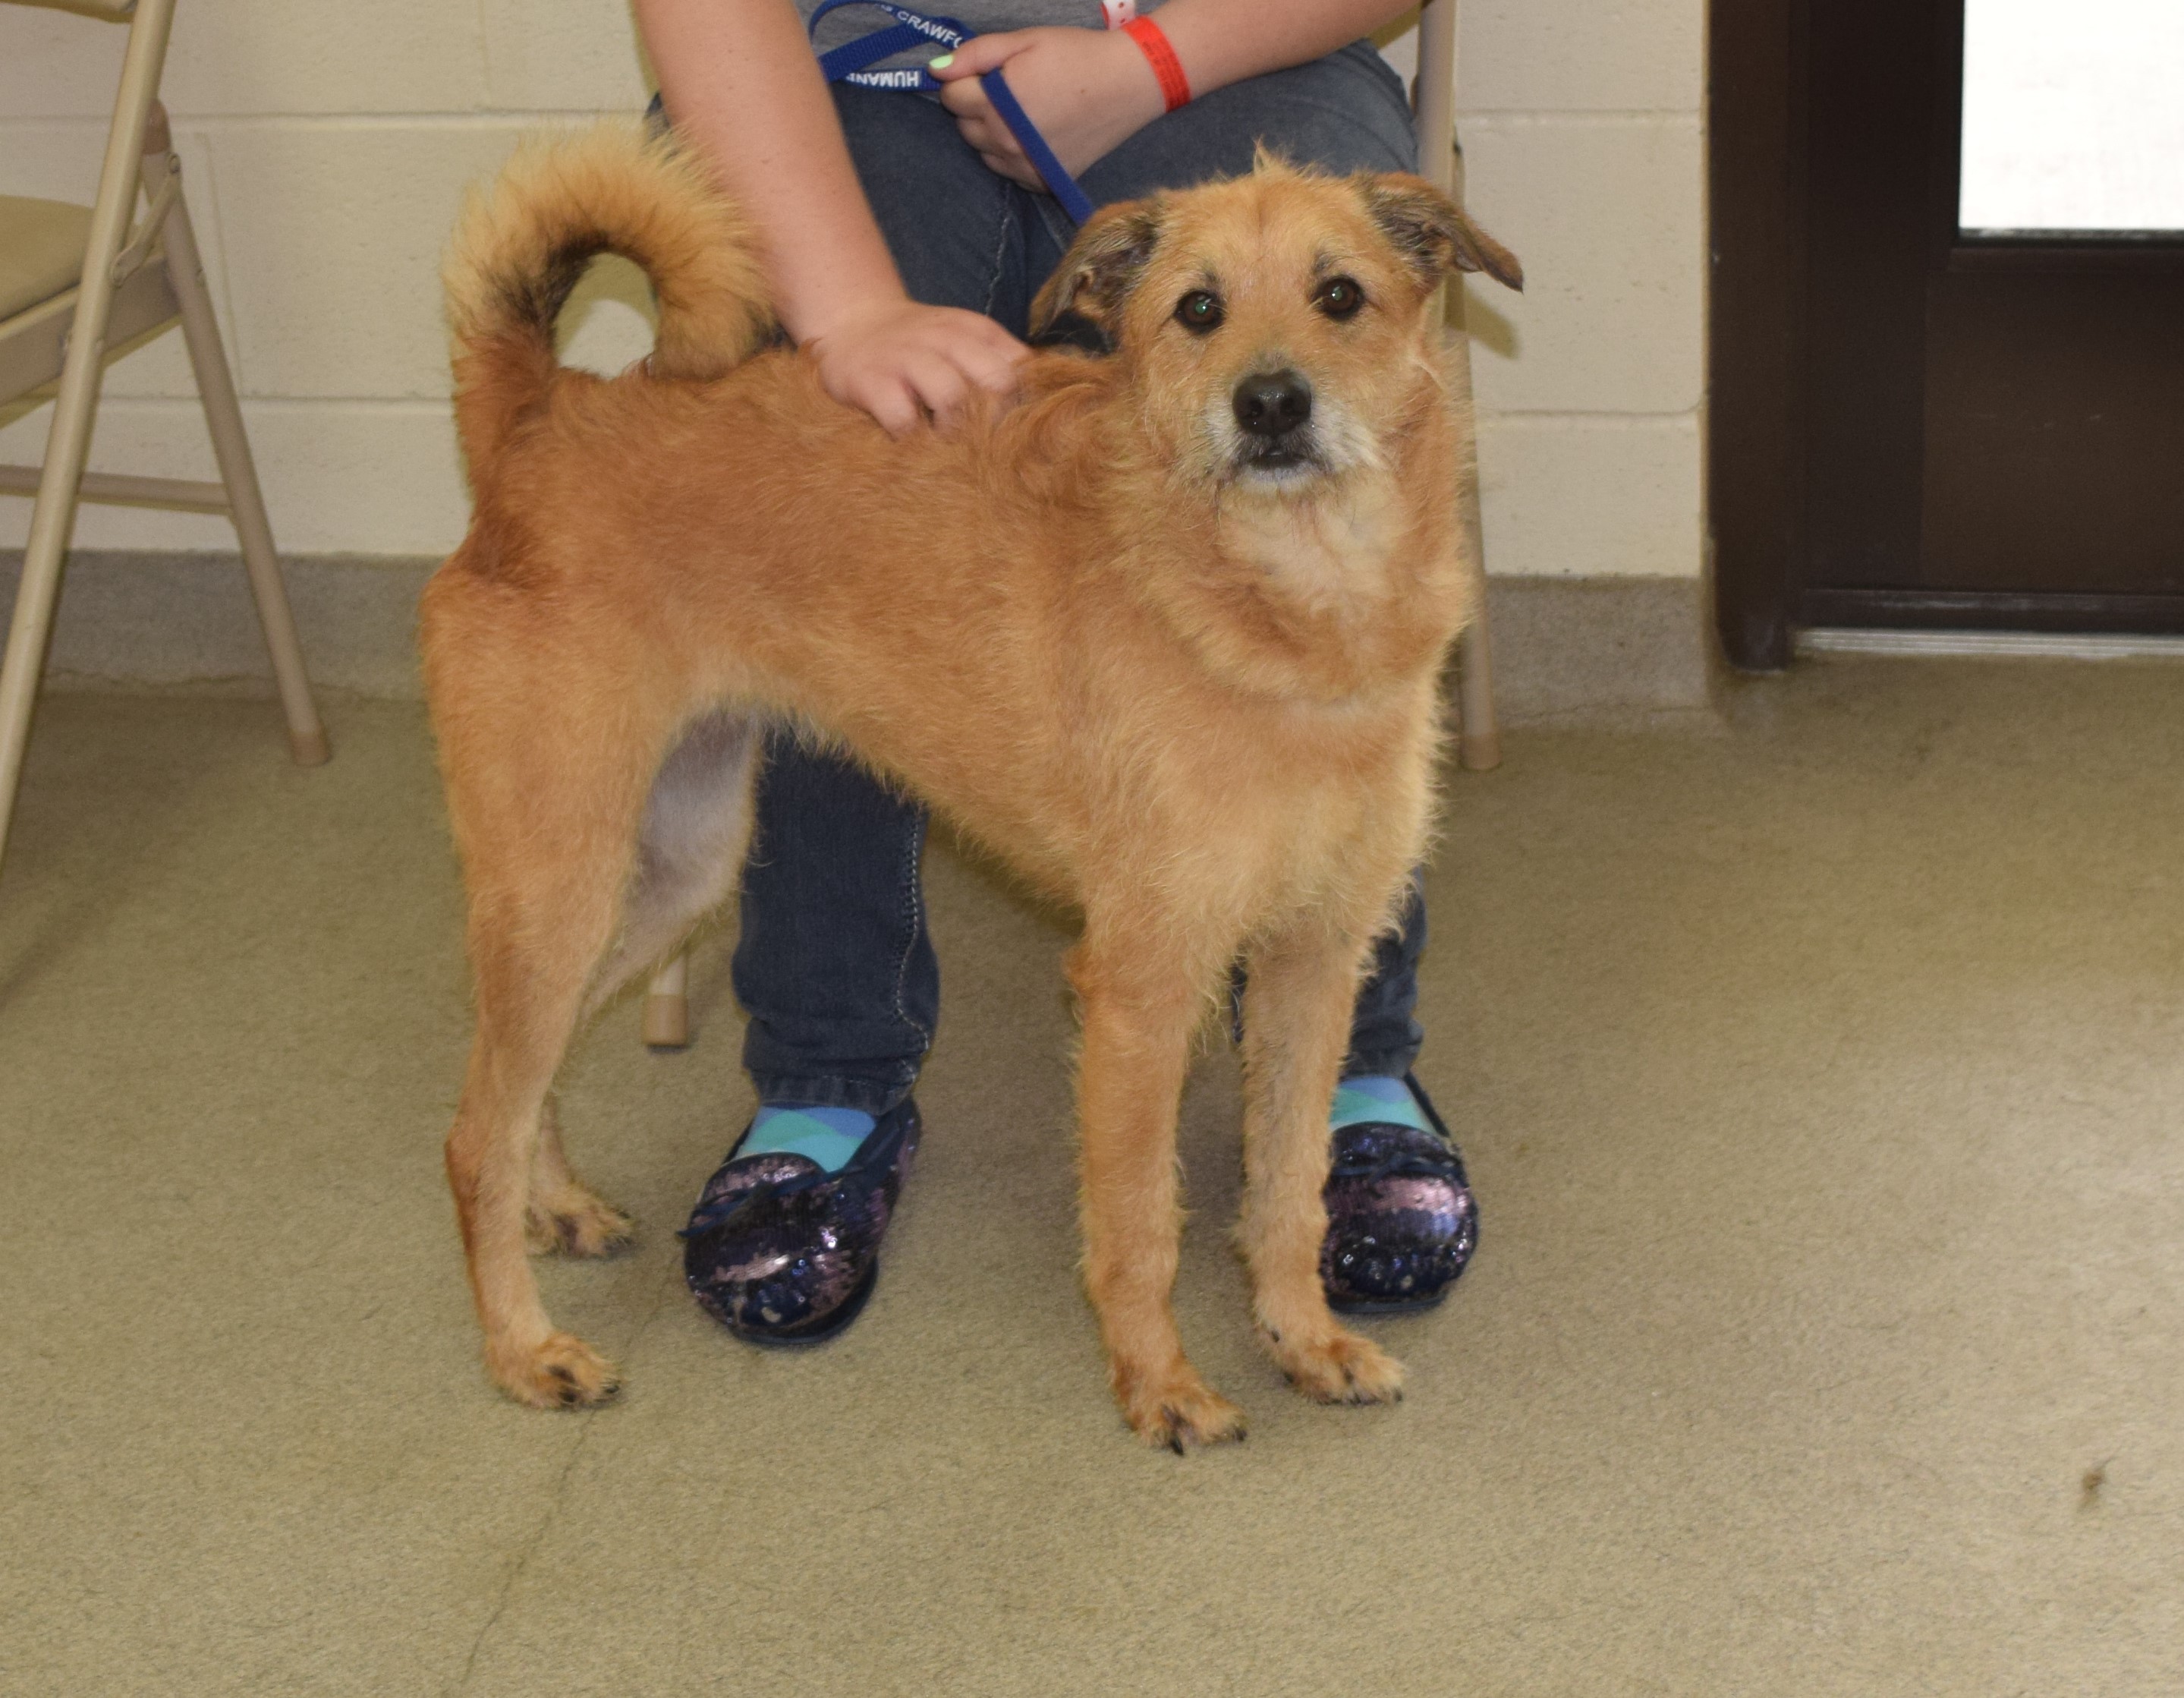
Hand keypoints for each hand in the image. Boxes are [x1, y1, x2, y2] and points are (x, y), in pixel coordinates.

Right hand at [802, 293, 1028, 435]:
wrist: (851, 324)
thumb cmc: (918, 347)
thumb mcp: (962, 340)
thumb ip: (998, 364)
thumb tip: (1043, 413)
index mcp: (975, 330)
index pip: (1021, 368)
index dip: (1025, 405)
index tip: (1018, 432)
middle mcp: (945, 338)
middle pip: (997, 381)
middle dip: (997, 420)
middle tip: (985, 444)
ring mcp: (907, 358)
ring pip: (953, 398)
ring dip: (956, 431)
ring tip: (946, 444)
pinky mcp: (872, 382)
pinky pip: (904, 420)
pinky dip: (914, 440)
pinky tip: (912, 443)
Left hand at [930, 27, 1166, 190]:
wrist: (1129, 84)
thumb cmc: (1077, 54)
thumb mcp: (1024, 40)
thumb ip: (976, 55)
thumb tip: (936, 71)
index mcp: (996, 104)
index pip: (951, 98)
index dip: (965, 79)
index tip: (988, 71)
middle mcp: (1006, 142)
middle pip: (964, 127)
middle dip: (976, 106)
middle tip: (1009, 88)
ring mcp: (1024, 166)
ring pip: (984, 151)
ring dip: (992, 132)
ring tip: (1023, 111)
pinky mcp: (1042, 181)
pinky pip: (1008, 171)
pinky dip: (1012, 154)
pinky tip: (1035, 133)